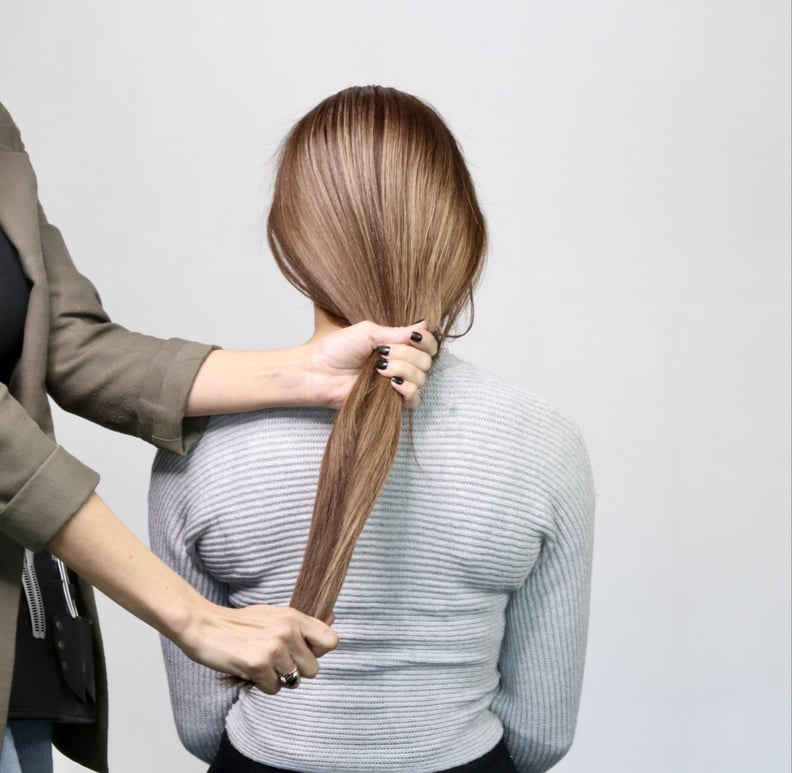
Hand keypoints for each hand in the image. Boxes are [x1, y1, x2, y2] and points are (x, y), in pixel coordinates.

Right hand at [177, 602, 338, 694]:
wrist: (205, 625)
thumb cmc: (241, 622)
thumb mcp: (274, 615)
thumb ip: (300, 623)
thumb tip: (332, 619)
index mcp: (294, 617)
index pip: (331, 641)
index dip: (320, 652)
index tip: (305, 652)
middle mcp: (287, 632)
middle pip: (314, 669)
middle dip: (297, 670)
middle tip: (277, 661)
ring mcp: (273, 650)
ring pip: (294, 681)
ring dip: (279, 678)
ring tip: (263, 664)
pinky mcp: (258, 666)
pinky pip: (274, 689)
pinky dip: (263, 684)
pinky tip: (251, 669)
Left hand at [306, 321, 436, 408]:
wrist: (316, 372)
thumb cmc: (335, 349)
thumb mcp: (368, 332)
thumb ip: (397, 332)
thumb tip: (425, 325)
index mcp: (396, 345)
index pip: (427, 344)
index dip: (426, 341)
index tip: (412, 338)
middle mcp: (400, 364)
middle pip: (426, 361)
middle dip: (407, 355)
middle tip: (383, 353)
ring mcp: (395, 383)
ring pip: (421, 378)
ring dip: (403, 370)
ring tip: (380, 368)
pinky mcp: (390, 401)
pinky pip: (414, 399)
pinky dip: (407, 389)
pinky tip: (391, 383)